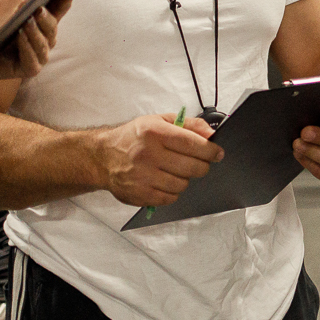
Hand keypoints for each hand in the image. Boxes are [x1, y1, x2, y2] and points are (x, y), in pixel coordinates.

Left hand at [0, 0, 75, 83]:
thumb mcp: (8, 10)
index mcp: (43, 22)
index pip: (59, 8)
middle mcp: (45, 38)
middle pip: (52, 27)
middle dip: (46, 17)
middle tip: (39, 8)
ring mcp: (40, 54)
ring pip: (43, 43)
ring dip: (36, 32)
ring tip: (27, 22)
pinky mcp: (31, 69)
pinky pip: (32, 59)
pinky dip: (27, 48)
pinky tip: (21, 38)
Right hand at [97, 112, 223, 207]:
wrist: (102, 157)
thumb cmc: (133, 138)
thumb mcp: (158, 121)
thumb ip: (188, 124)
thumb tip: (211, 134)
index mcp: (154, 132)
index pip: (192, 143)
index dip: (210, 151)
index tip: (218, 154)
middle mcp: (148, 154)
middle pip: (191, 167)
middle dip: (201, 166)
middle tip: (199, 163)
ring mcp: (142, 176)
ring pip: (182, 185)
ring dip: (184, 179)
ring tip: (175, 171)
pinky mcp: (139, 194)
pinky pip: (169, 198)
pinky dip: (172, 192)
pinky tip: (165, 182)